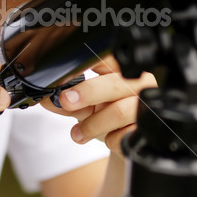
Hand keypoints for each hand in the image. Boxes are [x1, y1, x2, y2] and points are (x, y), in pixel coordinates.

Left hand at [40, 55, 156, 154]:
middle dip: (87, 93)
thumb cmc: (109, 116)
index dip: (86, 62)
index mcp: (122, 70)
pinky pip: (126, 135)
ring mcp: (147, 105)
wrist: (128, 140)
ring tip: (79, 133)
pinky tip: (108, 138)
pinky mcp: (148, 128)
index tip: (65, 73)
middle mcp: (139, 83)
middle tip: (66, 101)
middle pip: (114, 83)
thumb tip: (48, 99)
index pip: (106, 57)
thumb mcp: (88, 107)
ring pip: (118, 111)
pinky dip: (110, 140)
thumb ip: (68, 102)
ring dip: (92, 125)